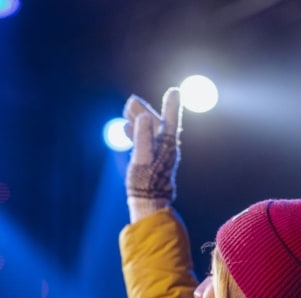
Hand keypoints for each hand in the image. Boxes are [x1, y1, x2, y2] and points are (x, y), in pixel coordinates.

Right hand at [124, 87, 182, 216]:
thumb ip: (142, 137)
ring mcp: (158, 155)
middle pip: (155, 124)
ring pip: (148, 131)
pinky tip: (125, 129)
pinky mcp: (150, 162)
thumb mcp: (142, 158)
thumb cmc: (145, 183)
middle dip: (144, 111)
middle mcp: (165, 148)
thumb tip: (144, 116)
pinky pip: (144, 141)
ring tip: (126, 111)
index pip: (170, 120)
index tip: (175, 91)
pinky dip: (135, 133)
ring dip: (138, 120)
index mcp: (166, 145)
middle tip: (131, 101)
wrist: (148, 203)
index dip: (172, 105)